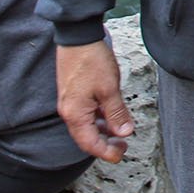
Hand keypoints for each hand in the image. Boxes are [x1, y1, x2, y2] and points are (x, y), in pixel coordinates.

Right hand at [56, 40, 133, 162]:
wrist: (78, 37)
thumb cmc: (92, 61)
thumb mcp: (109, 89)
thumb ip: (117, 112)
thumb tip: (124, 132)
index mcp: (75, 114)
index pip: (90, 143)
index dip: (106, 152)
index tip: (121, 154)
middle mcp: (69, 111)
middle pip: (86, 137)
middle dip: (105, 144)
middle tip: (123, 146)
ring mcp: (71, 102)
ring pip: (87, 125)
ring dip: (103, 130)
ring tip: (120, 132)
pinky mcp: (74, 93)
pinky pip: (87, 113)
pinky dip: (99, 118)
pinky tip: (111, 115)